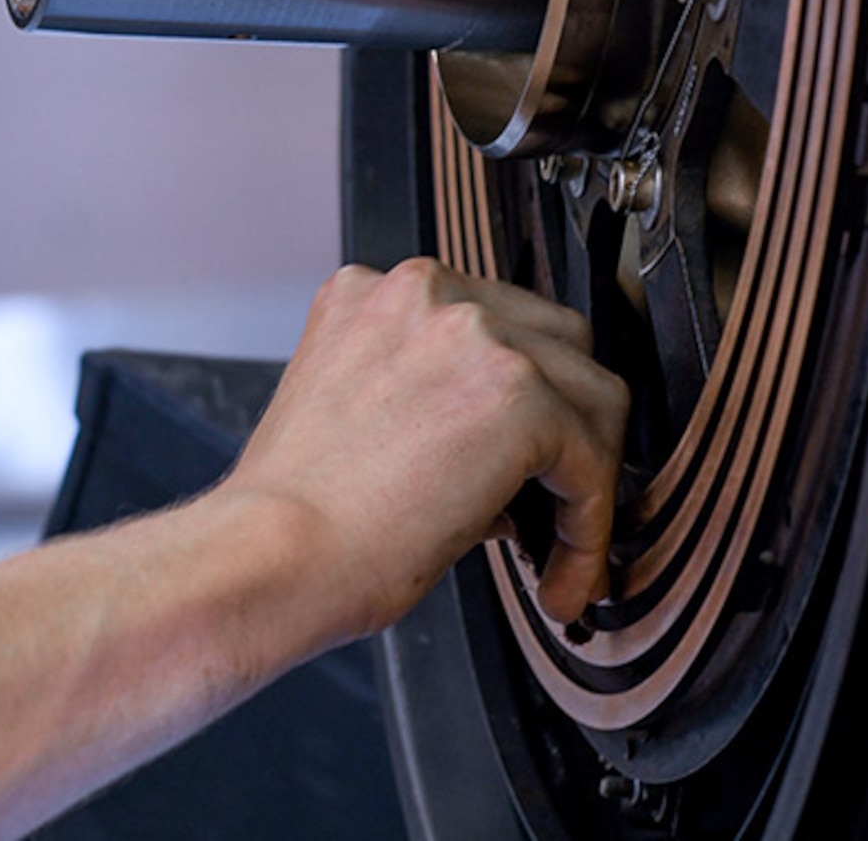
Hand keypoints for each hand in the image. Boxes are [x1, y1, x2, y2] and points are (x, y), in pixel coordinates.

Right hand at [219, 258, 628, 636]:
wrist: (273, 554)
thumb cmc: (293, 513)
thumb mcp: (349, 415)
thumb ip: (426, 400)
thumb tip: (504, 452)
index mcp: (369, 294)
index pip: (488, 323)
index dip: (517, 401)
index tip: (518, 463)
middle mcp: (422, 294)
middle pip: (556, 342)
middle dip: (564, 424)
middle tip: (550, 502)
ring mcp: (472, 333)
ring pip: (594, 395)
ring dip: (584, 477)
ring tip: (556, 549)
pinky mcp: (515, 391)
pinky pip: (594, 460)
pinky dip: (588, 528)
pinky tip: (560, 574)